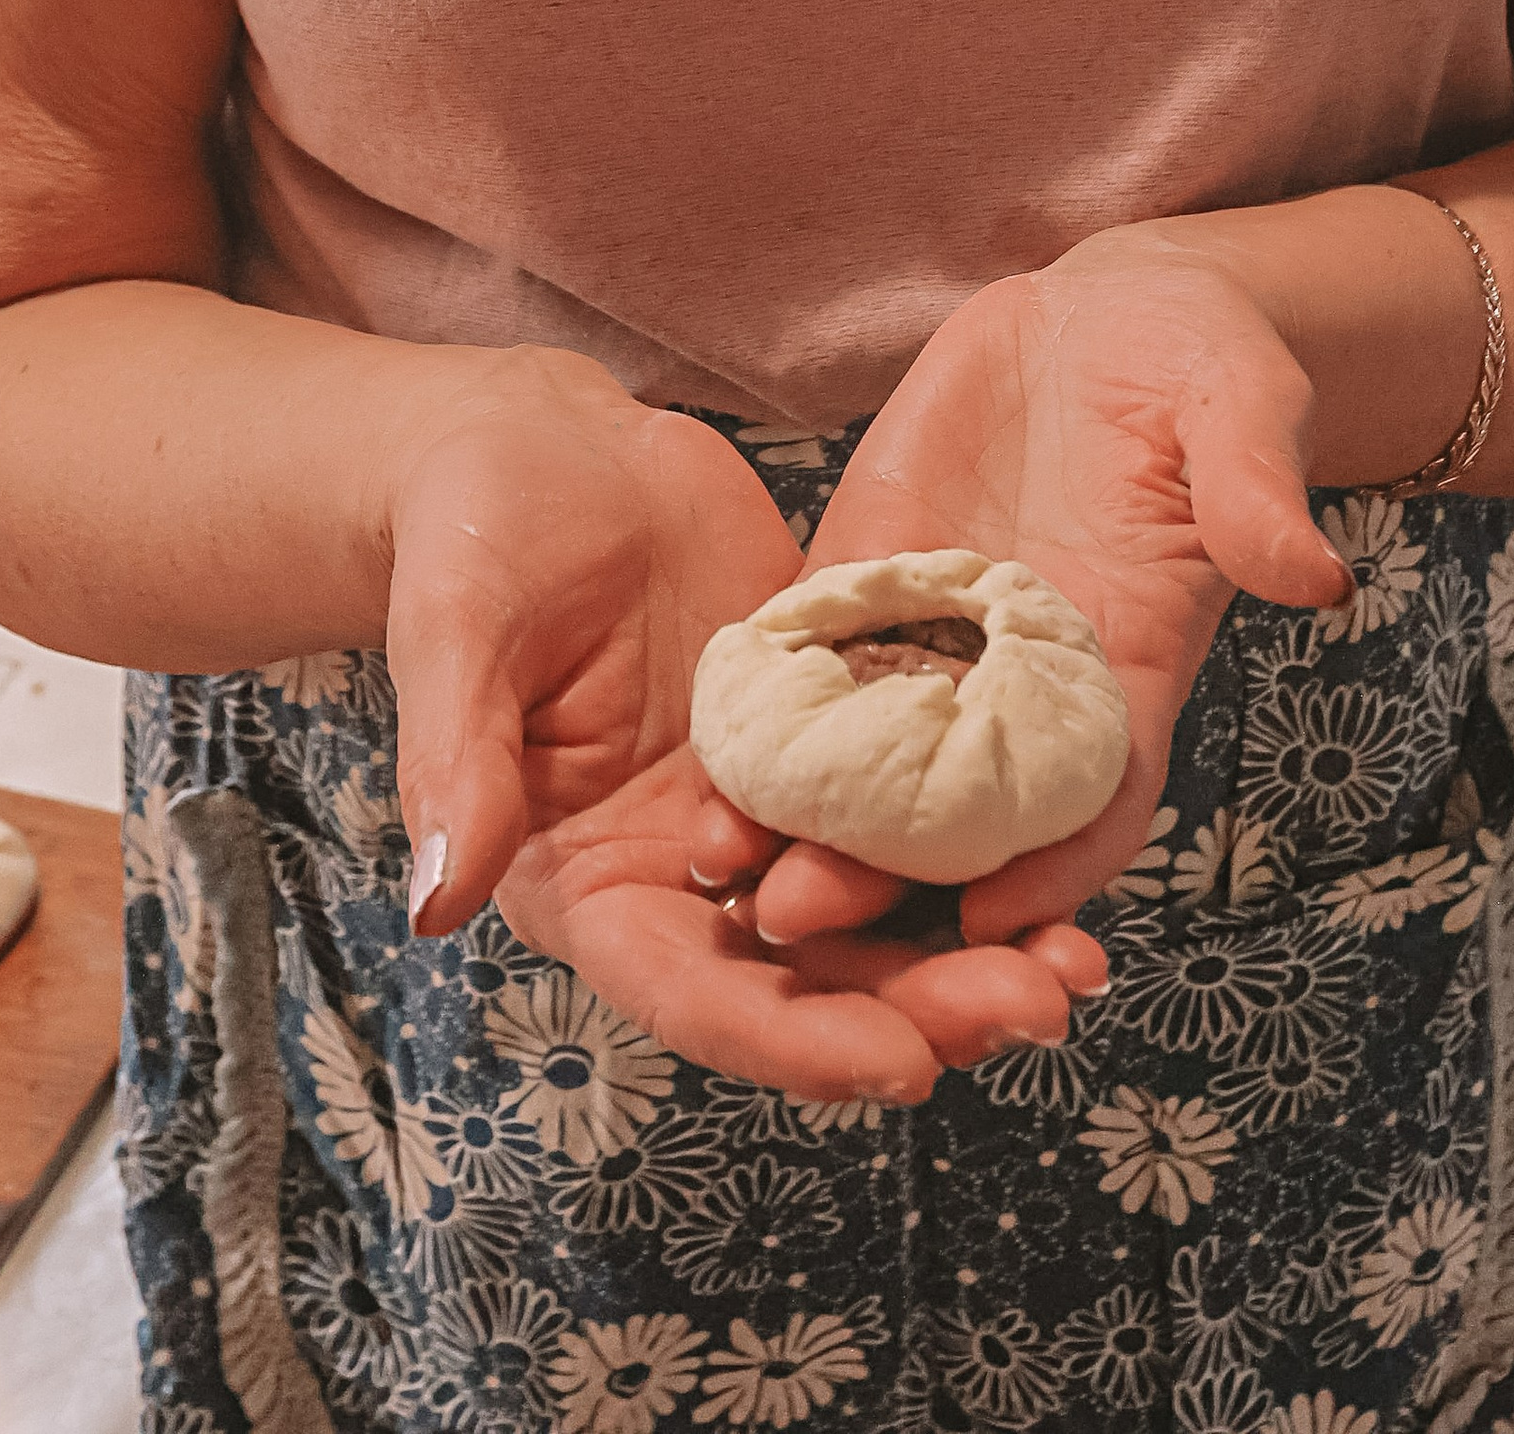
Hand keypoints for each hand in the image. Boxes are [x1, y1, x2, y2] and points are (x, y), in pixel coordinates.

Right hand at [383, 347, 1100, 1096]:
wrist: (544, 445)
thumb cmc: (471, 532)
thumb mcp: (456, 632)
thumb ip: (455, 763)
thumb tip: (435, 904)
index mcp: (586, 879)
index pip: (695, 993)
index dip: (797, 1041)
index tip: (906, 1068)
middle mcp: (677, 871)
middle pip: (807, 980)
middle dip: (923, 1006)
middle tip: (1041, 1004)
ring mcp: (757, 811)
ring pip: (872, 913)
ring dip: (969, 946)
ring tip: (1077, 961)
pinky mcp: (817, 740)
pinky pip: (903, 807)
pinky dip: (977, 838)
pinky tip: (1063, 845)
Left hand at [692, 245, 1348, 955]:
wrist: (1109, 316)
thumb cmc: (1202, 366)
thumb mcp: (1241, 409)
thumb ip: (1256, 493)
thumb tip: (1315, 573)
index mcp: (1126, 667)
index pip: (1093, 799)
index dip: (1053, 870)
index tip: (994, 931)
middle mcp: (1022, 678)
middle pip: (956, 811)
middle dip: (883, 878)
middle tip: (795, 921)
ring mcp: (938, 631)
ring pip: (865, 756)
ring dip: (799, 821)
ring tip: (720, 868)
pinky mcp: (870, 571)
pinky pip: (810, 657)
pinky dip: (760, 714)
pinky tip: (696, 753)